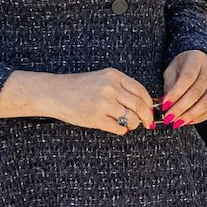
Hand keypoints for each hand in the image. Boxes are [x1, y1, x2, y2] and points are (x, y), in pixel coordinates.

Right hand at [38, 68, 154, 134]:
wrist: (55, 93)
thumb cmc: (80, 87)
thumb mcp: (103, 79)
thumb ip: (122, 88)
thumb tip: (144, 103)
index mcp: (114, 76)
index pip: (141, 91)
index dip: (149, 103)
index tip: (151, 111)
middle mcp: (110, 88)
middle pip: (139, 105)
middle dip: (146, 117)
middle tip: (147, 123)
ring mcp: (103, 103)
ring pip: (131, 118)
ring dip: (133, 124)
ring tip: (130, 125)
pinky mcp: (95, 118)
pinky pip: (118, 127)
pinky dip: (122, 130)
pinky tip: (119, 128)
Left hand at [161, 50, 206, 126]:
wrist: (202, 62)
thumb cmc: (184, 67)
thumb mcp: (172, 70)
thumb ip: (169, 85)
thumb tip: (166, 104)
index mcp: (197, 59)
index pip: (186, 78)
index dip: (175, 94)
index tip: (164, 106)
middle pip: (197, 92)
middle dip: (181, 108)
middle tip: (169, 118)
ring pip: (206, 102)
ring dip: (190, 115)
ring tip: (177, 122)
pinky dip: (199, 117)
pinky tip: (188, 121)